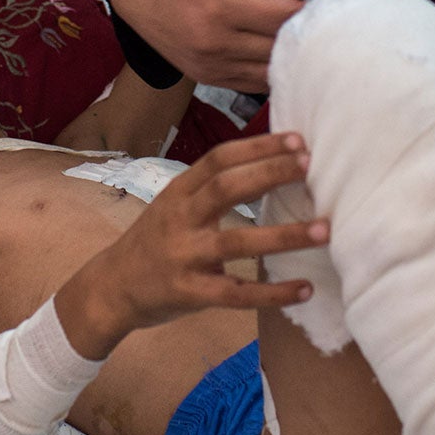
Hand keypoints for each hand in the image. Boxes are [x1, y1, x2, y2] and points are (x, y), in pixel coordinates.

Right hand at [58, 133, 327, 357]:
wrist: (110, 288)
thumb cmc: (154, 242)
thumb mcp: (174, 207)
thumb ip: (212, 191)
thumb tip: (272, 166)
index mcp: (178, 192)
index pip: (219, 159)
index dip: (257, 147)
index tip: (296, 139)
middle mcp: (179, 219)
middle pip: (226, 188)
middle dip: (270, 174)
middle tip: (310, 166)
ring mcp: (183, 257)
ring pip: (237, 243)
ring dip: (283, 236)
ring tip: (323, 230)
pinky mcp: (189, 293)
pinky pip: (236, 295)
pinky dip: (273, 293)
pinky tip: (305, 289)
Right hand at [98, 0, 329, 91]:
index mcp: (219, 1)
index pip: (287, 14)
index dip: (308, 4)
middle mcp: (213, 40)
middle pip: (282, 45)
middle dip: (302, 29)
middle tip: (309, 11)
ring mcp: (208, 64)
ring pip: (272, 69)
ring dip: (289, 52)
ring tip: (290, 28)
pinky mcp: (205, 78)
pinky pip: (253, 82)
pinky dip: (270, 67)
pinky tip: (271, 46)